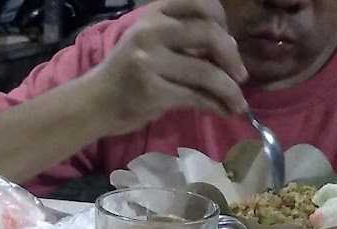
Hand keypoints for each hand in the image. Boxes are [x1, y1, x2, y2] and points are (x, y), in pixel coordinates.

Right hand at [90, 0, 248, 134]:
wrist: (95, 103)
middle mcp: (152, 32)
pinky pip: (195, 97)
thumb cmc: (127, 75)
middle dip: (232, 57)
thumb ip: (183, 41)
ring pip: (205, 72)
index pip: (201, 4)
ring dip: (229, 89)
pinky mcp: (152, 92)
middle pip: (209, 34)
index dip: (223, 22)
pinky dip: (215, 105)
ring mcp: (150, 62)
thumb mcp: (151, 44)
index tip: (229, 42)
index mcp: (155, 14)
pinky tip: (224, 111)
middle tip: (241, 76)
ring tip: (239, 103)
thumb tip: (229, 48)